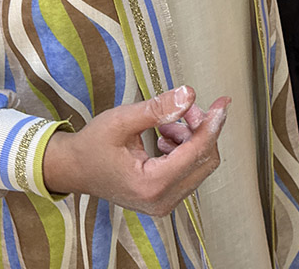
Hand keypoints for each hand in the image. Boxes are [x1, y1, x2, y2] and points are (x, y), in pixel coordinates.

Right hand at [42, 86, 229, 215]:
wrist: (74, 170)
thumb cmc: (92, 146)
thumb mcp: (121, 120)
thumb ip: (157, 109)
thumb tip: (189, 95)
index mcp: (151, 184)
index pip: (197, 152)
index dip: (212, 124)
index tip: (224, 102)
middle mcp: (162, 201)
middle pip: (205, 160)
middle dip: (201, 129)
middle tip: (184, 107)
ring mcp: (164, 203)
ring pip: (199, 165)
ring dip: (191, 138)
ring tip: (166, 123)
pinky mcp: (164, 199)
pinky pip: (189, 171)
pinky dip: (185, 149)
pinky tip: (164, 136)